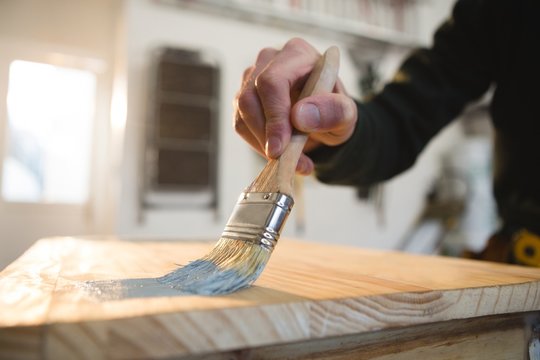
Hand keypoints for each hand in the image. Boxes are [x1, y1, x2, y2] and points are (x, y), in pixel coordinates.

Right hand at [234, 38, 356, 174]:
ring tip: (292, 162)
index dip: (274, 116)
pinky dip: (257, 145)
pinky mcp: (244, 98)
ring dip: (261, 143)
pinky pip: (240, 124)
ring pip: (241, 112)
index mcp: (298, 55)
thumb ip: (333, 111)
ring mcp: (252, 77)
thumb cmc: (335, 111)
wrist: (325, 118)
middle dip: (264, 134)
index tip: (279, 148)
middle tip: (285, 160)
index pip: (273, 82)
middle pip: (249, 96)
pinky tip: (281, 156)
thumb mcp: (347, 114)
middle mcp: (270, 60)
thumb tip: (299, 116)